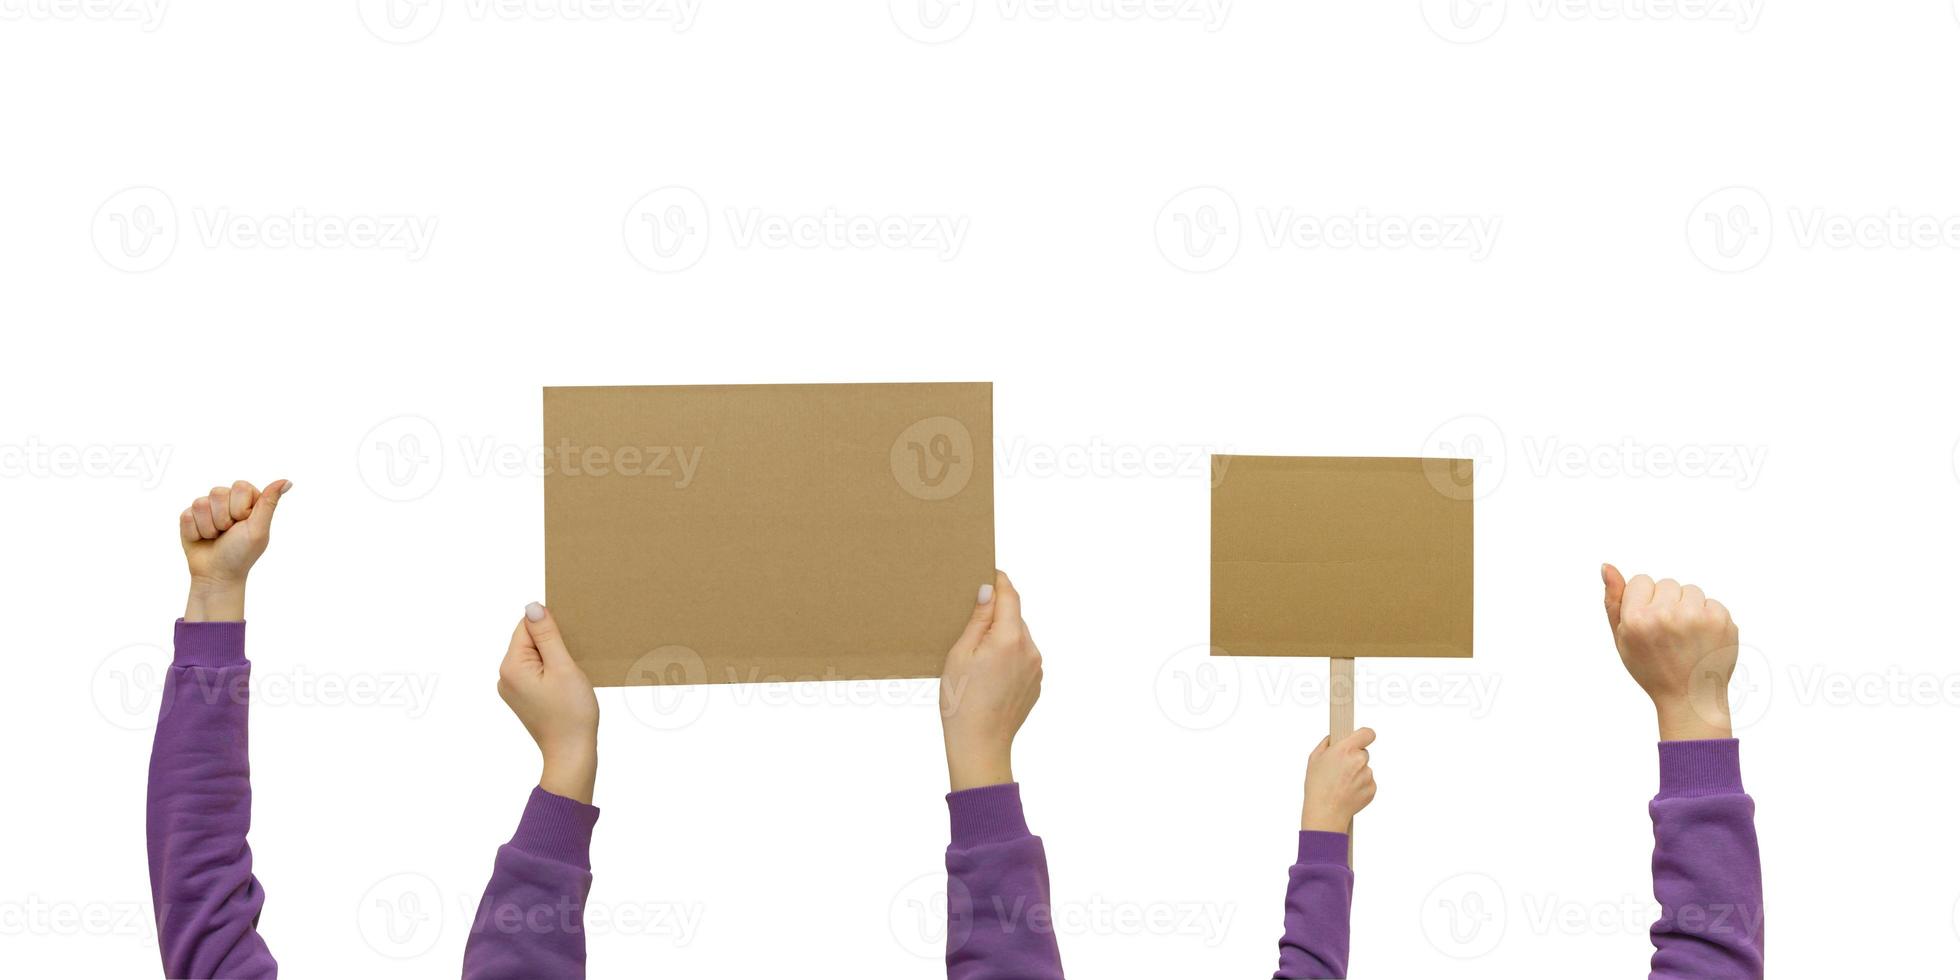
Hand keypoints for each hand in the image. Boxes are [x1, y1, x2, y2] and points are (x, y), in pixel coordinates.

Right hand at [178, 479, 290, 621]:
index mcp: (248, 500)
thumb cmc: (241, 553)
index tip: (244, 523)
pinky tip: (202, 539)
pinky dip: (195, 532)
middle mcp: (227, 500)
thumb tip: (287, 481)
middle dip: (223, 519)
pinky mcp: (190, 517)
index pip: (240, 486)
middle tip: (229, 532)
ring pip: (200, 503)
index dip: (240, 508)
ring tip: (216, 537)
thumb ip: (269, 503)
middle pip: (218, 492)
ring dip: (209, 527)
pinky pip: (186, 515)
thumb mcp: (258, 529)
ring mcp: (207, 508)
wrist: (217, 574)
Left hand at [499, 603, 600, 803]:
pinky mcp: (522, 697)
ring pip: (534, 656)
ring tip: (569, 677)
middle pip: (529, 640)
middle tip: (571, 665)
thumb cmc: (571, 713)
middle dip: (552, 645)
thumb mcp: (563, 667)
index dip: (552, 629)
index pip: (527, 626)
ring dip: (554, 658)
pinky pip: (535, 672)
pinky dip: (552, 672)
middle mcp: (505, 676)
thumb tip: (533, 606)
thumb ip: (547, 635)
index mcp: (511, 666)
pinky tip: (565, 685)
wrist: (571, 753)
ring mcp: (512, 688)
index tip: (568, 646)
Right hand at [938, 571, 1041, 792]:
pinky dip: (1007, 656)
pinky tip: (987, 673)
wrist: (980, 746)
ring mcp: (1036, 668)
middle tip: (970, 618)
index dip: (999, 580)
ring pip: (1018, 637)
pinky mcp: (1036, 683)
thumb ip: (978, 619)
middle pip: (1014, 616)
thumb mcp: (960, 654)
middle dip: (996, 613)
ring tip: (976, 654)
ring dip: (1001, 636)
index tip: (988, 571)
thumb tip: (989, 590)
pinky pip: (1022, 658)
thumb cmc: (962, 702)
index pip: (1010, 595)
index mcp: (1009, 638)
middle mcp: (1030, 649)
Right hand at [1301, 728, 1375, 832]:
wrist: (1325, 812)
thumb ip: (1326, 743)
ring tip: (1341, 784)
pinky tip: (1347, 792)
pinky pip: (1368, 782)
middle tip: (1341, 769)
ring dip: (1357, 773)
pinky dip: (1360, 786)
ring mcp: (1368, 775)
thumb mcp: (1314, 759)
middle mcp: (1359, 760)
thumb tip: (1334, 738)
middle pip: (1363, 753)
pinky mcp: (1372, 789)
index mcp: (1346, 749)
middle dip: (1354, 758)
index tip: (1360, 739)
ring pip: (1365, 769)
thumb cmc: (1317, 786)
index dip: (1364, 736)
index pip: (1367, 733)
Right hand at [1601, 564, 1738, 740]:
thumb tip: (1607, 566)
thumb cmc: (1652, 668)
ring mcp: (1696, 616)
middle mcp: (1666, 614)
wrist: (1690, 698)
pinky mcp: (1721, 619)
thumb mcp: (1622, 639)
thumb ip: (1613, 602)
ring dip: (1688, 607)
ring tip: (1686, 636)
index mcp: (1636, 619)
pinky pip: (1711, 602)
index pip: (1640, 581)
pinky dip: (1707, 617)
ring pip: (1690, 590)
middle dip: (1666, 602)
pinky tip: (1702, 639)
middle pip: (1666, 583)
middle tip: (1668, 634)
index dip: (1643, 602)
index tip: (1648, 625)